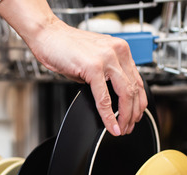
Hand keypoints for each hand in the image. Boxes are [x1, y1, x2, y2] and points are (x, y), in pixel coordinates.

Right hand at [0, 0, 145, 135]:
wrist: (48, 34)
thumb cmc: (66, 46)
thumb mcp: (94, 59)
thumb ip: (106, 75)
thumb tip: (112, 97)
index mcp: (120, 49)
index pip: (138, 80)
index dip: (139, 102)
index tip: (136, 115)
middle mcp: (117, 52)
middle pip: (134, 89)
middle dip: (134, 113)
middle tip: (129, 126)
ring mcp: (106, 59)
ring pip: (125, 94)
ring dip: (125, 116)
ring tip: (121, 128)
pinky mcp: (93, 67)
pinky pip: (104, 98)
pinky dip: (108, 115)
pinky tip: (110, 125)